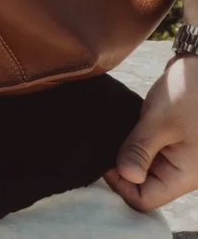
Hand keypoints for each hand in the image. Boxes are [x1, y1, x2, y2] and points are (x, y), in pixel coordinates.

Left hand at [107, 50, 197, 212]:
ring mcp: (176, 156)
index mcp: (186, 175)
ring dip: (126, 155)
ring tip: (112, 135)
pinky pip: (146, 152)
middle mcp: (182, 171)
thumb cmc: (191, 94)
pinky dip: (132, 144)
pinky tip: (120, 130)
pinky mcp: (169, 141)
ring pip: (142, 169)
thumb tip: (125, 175)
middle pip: (142, 186)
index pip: (145, 199)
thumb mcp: (161, 122)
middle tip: (105, 146)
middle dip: (121, 170)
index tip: (106, 160)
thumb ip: (140, 149)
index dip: (121, 184)